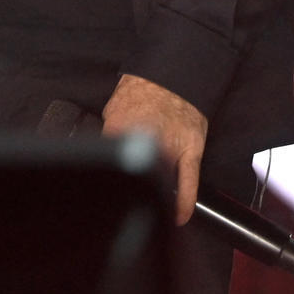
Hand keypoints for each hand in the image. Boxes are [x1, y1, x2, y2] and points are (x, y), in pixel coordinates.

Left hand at [101, 72, 207, 223]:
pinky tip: (178, 217)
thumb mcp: (112, 111)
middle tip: (125, 204)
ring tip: (149, 210)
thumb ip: (108, 134)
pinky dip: (183, 202)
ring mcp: (171, 147)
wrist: (171, 76)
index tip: (103, 192)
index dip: (104, 179)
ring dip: (154, 196)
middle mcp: (146, 141)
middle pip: (135, 175)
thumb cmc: (140, 92)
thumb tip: (102, 151)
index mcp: (119, 130)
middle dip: (129, 190)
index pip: (108, 160)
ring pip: (161, 182)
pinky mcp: (192, 150)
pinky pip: (189, 182)